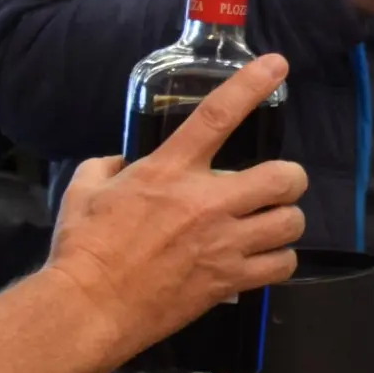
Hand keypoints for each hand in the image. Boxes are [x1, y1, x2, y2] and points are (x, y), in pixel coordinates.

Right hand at [48, 54, 307, 362]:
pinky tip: (265, 259)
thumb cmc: (83, 249)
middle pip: (282, 177)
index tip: (277, 65)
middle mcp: (206, 202)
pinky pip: (281, 266)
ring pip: (290, 222)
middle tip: (278, 184)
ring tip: (272, 223)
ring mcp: (222, 244)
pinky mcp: (229, 281)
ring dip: (286, 220)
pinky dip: (279, 261)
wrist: (89, 308)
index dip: (251, 85)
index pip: (218, 116)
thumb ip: (107, 166)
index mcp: (169, 171)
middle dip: (290, 178)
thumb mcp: (84, 191)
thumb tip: (121, 163)